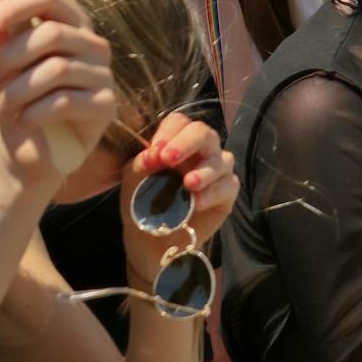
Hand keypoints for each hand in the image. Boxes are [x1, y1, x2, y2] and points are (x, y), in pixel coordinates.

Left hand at [0, 0, 116, 184]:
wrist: (27, 148)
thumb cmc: (15, 97)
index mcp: (68, 24)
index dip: (15, 7)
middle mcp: (92, 44)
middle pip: (52, 33)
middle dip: (10, 58)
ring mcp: (103, 74)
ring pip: (57, 69)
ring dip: (17, 91)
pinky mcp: (106, 105)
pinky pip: (66, 101)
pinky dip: (34, 113)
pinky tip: (22, 122)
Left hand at [125, 112, 236, 262]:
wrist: (150, 239)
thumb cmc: (141, 202)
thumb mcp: (133, 178)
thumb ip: (142, 162)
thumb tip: (153, 154)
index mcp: (176, 142)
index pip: (179, 122)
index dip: (169, 132)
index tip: (155, 151)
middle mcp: (201, 151)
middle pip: (204, 133)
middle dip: (187, 144)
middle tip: (169, 159)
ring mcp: (217, 171)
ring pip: (221, 160)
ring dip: (204, 171)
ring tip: (187, 184)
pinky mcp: (227, 194)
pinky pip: (228, 186)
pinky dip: (212, 193)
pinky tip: (197, 203)